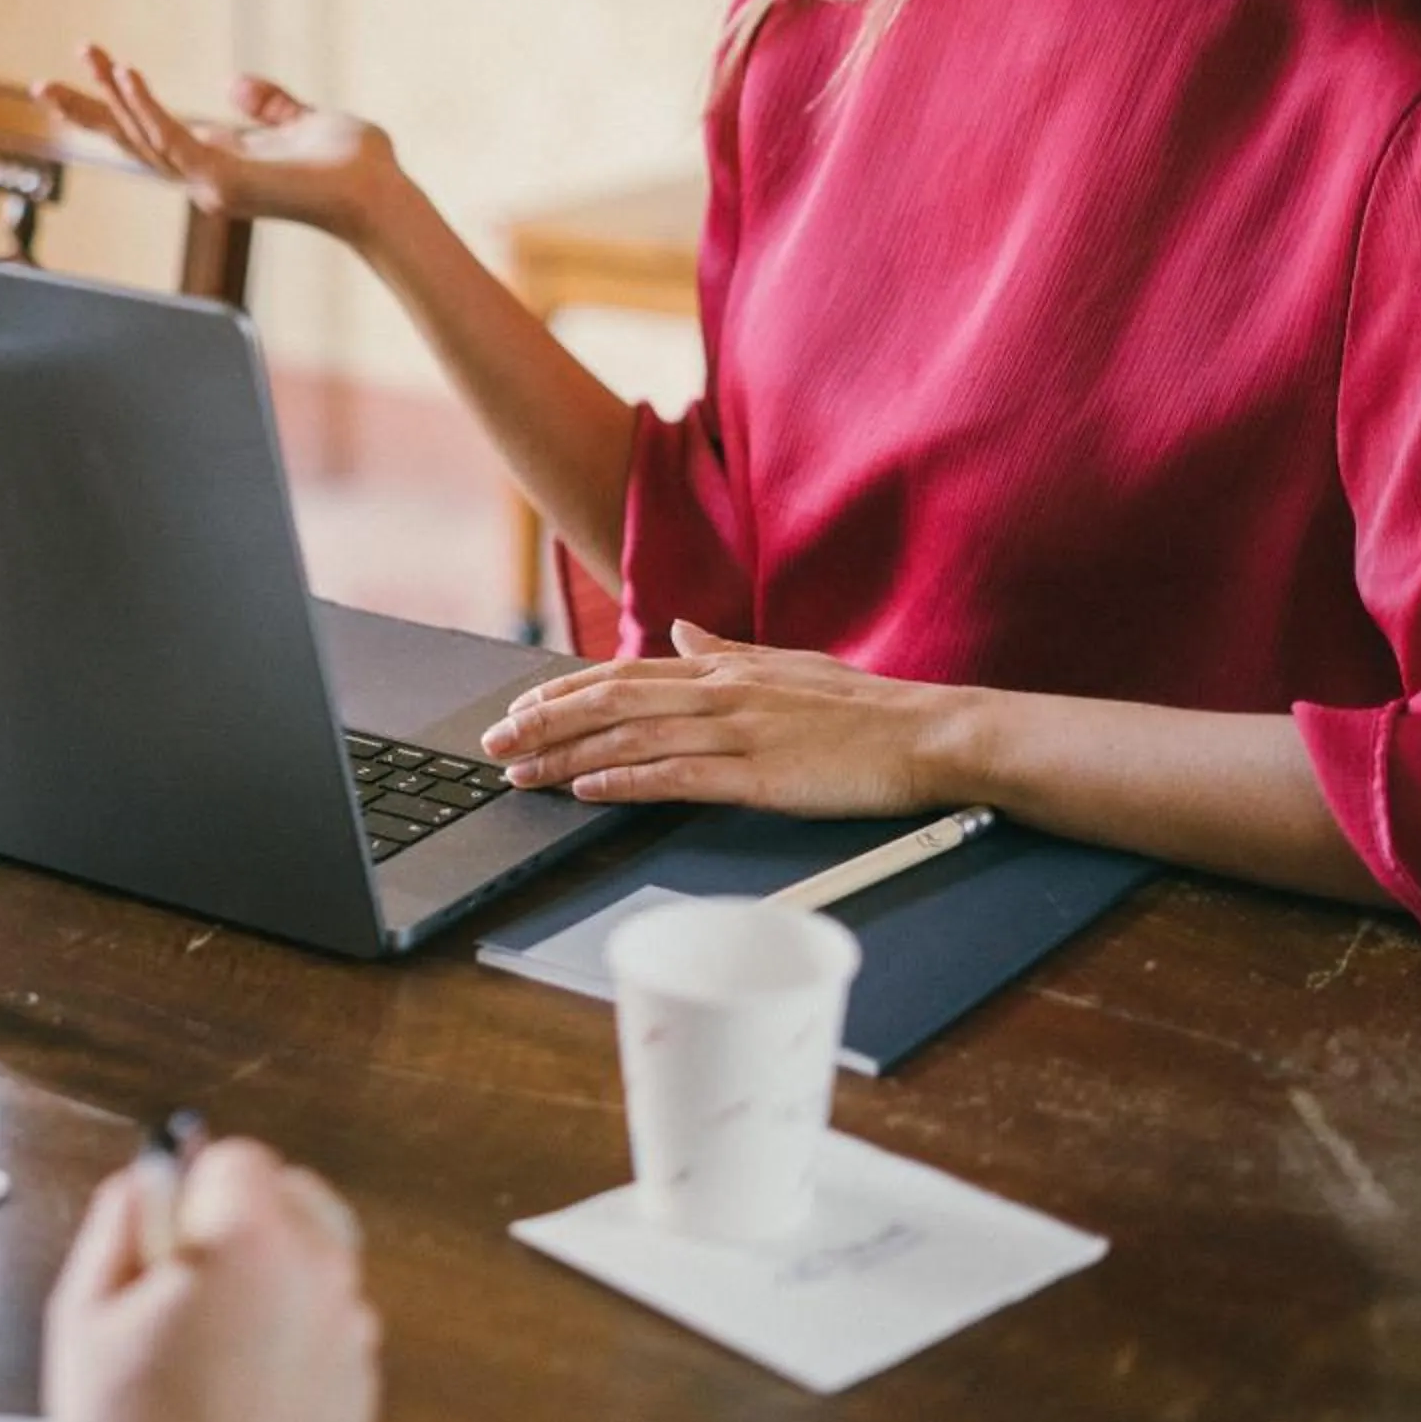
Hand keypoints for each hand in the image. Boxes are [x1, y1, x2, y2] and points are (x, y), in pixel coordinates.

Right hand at [35, 45, 416, 249]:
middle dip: (85, 113)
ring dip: (113, 96)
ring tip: (88, 55)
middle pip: (130, 142)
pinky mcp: (223, 180)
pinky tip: (128, 74)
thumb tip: (233, 84)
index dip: (118, 103)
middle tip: (38, 85)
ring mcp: (210, 182)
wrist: (378, 193)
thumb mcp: (304, 122)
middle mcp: (205, 177)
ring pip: (144, 137)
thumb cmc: (353, 166)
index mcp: (219, 161)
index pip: (153, 132)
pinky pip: (172, 139)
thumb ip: (269, 106)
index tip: (92, 68)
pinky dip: (147, 108)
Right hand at [44, 1138, 379, 1421]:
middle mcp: (315, 1271)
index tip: (168, 1228)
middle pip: (291, 1197)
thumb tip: (143, 1179)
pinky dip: (294, 1330)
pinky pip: (326, 1320)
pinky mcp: (357, 1377)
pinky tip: (242, 1377)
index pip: (237, 1156)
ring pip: (313, 1258)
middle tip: (188, 1281)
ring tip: (213, 1339)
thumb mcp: (83, 1313)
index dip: (192, 1184)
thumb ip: (117, 1221)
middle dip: (241, 1220)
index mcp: (249, 1239)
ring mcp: (346, 1327)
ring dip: (272, 1274)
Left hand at [478, 620, 975, 816]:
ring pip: (631, 738)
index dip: (564, 689)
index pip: (624, 674)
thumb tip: (685, 631)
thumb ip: (728, 650)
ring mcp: (737, 732)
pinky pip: (676, 776)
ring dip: (566, 755)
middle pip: (611, 701)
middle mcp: (721, 692)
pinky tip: (587, 789)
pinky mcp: (757, 775)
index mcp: (725, 669)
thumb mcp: (788, 664)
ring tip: (521, 770)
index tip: (520, 705)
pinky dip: (624, 780)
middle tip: (494, 740)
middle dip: (543, 721)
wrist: (926, 734)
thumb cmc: (863, 707)